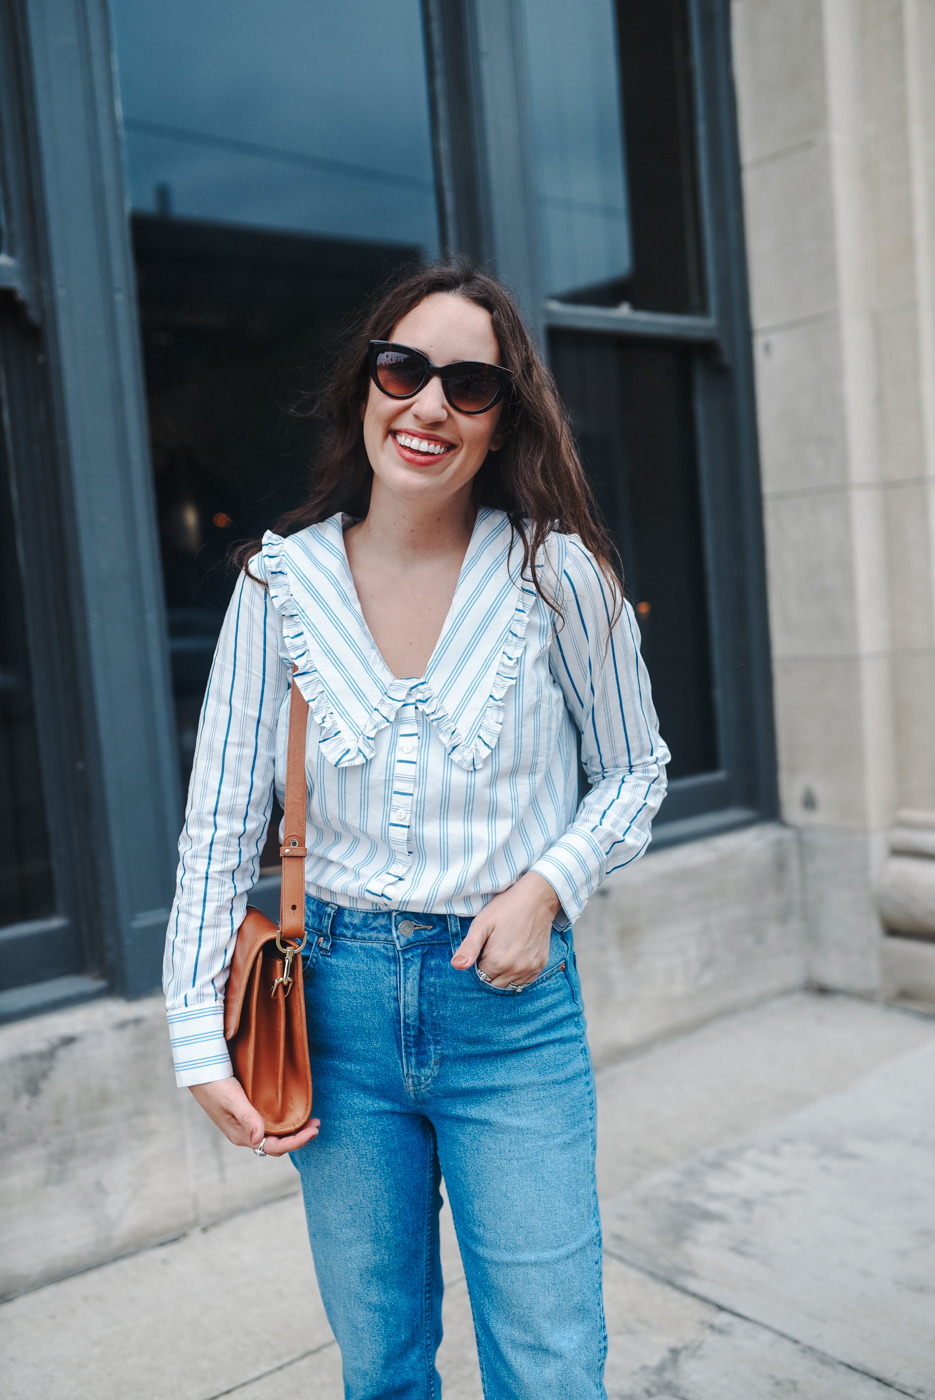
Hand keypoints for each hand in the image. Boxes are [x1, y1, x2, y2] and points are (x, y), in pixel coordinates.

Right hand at [189, 1077, 319, 1155]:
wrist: (199, 1072)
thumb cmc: (214, 1085)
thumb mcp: (232, 1100)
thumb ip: (247, 1117)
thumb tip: (259, 1140)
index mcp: (241, 1135)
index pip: (274, 1147)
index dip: (296, 1142)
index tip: (313, 1130)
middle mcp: (244, 1134)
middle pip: (276, 1145)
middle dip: (298, 1138)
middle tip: (317, 1125)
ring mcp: (245, 1126)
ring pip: (273, 1136)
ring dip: (293, 1132)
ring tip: (310, 1121)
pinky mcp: (246, 1115)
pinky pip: (268, 1126)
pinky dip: (283, 1124)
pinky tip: (291, 1115)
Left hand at [451, 872, 561, 987]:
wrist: (536, 898)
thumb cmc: (505, 908)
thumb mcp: (481, 924)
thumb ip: (469, 947)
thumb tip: (456, 966)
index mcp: (497, 961)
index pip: (480, 977)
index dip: (478, 964)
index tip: (482, 950)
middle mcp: (515, 969)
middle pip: (494, 984)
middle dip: (490, 972)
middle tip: (492, 951)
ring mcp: (530, 968)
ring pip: (510, 985)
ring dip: (503, 975)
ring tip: (504, 954)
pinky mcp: (540, 965)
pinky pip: (525, 981)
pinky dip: (517, 975)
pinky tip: (515, 959)